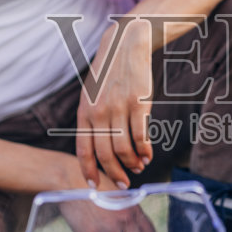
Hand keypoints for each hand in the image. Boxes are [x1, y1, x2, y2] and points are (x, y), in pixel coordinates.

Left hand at [75, 17, 154, 189]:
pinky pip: (141, 137)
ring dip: (132, 164)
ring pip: (124, 149)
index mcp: (84, 112)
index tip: (94, 186)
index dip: (89, 171)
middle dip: (114, 174)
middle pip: (105, 154)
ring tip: (138, 168)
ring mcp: (119, 108)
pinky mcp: (139, 104)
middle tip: (123, 184)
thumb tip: (98, 148)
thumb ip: (92, 119)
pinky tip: (148, 155)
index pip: (84, 150)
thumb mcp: (91, 94)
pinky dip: (145, 151)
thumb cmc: (110, 73)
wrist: (126, 45)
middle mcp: (99, 112)